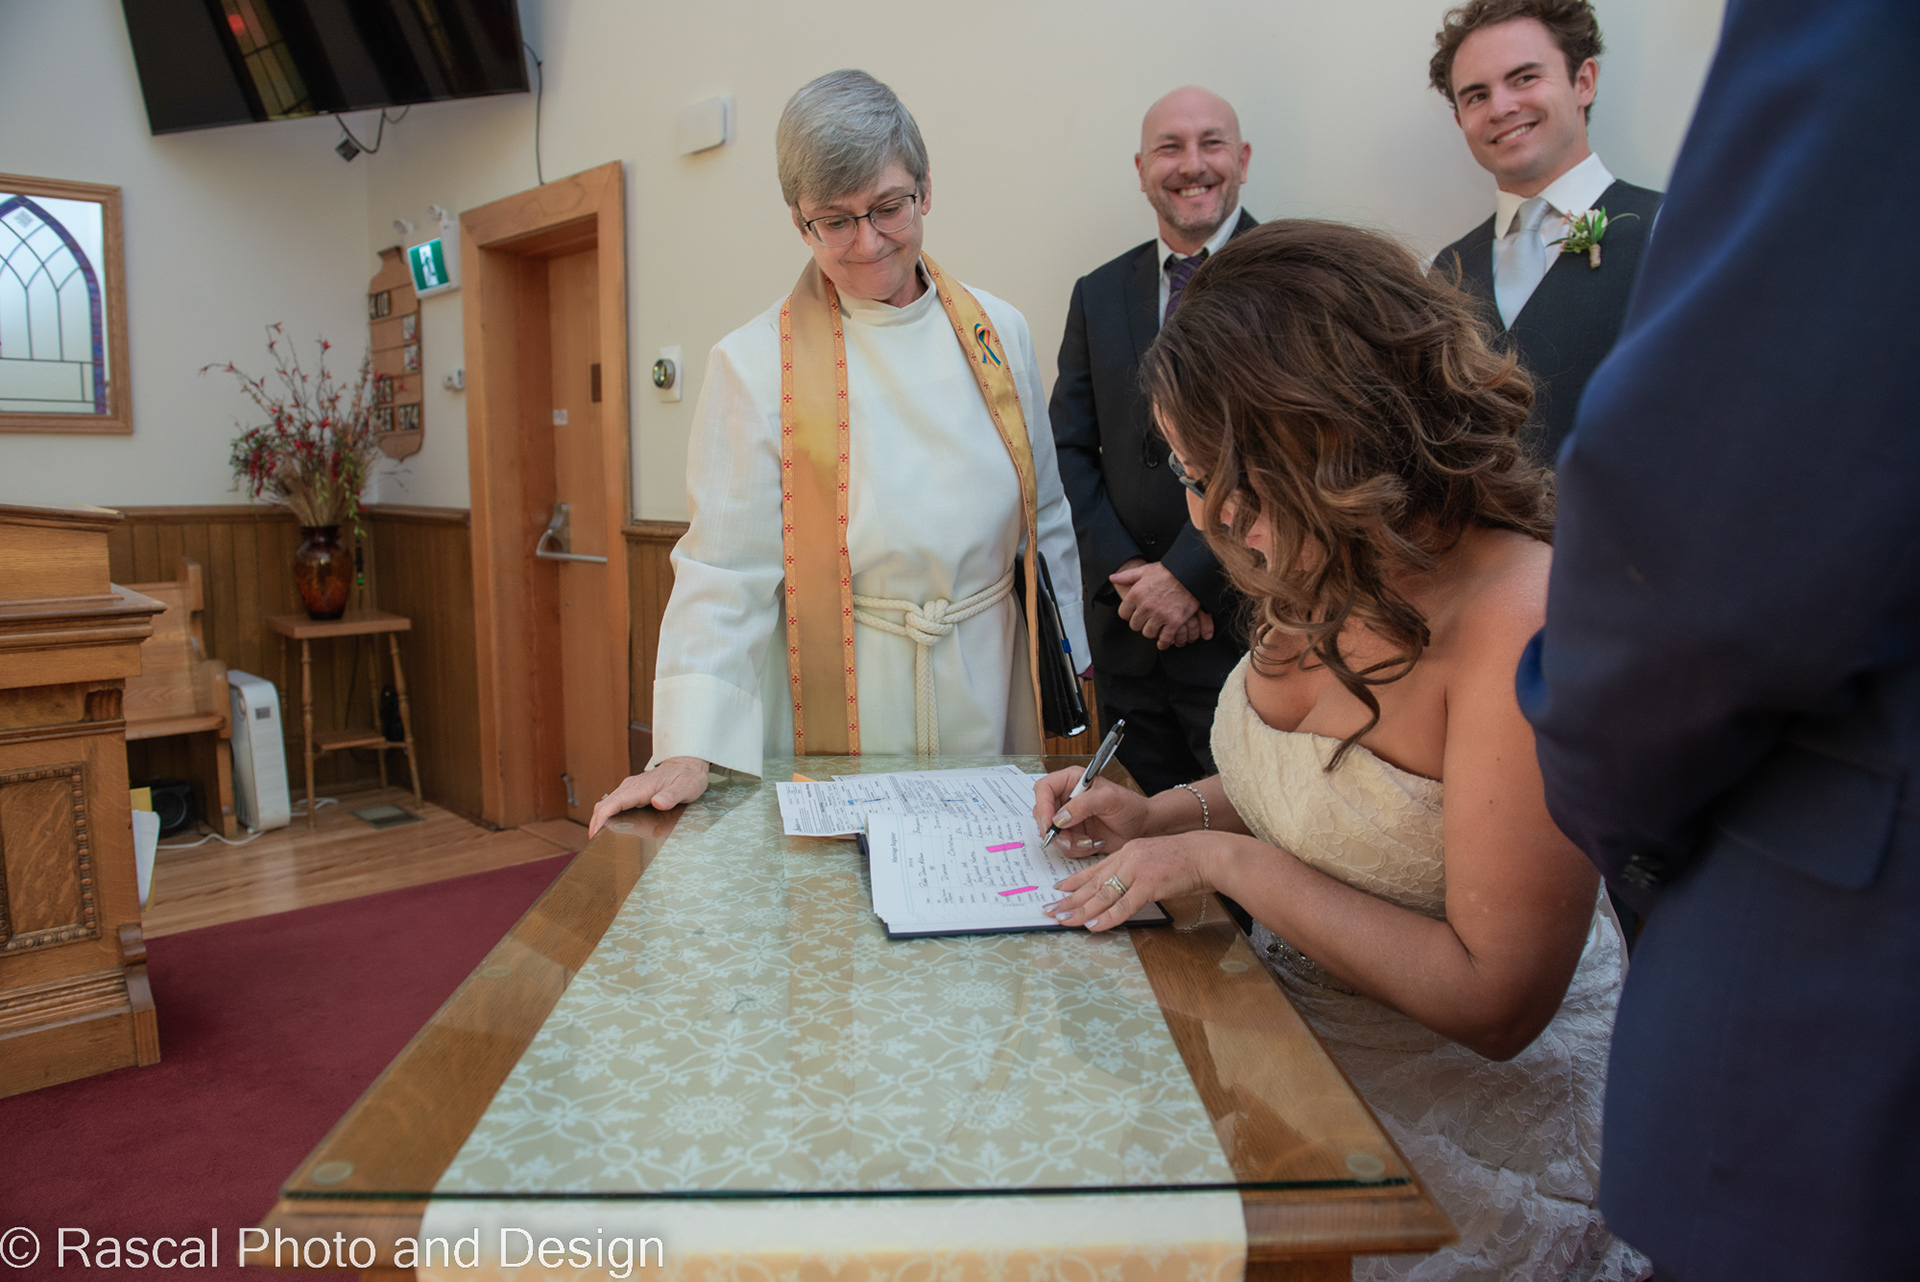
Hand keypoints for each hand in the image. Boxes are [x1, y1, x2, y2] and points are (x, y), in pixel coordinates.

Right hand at [588, 756, 708, 836]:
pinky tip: (610, 826)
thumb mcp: (686, 787)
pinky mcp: (633, 791)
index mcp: (640, 787)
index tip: (595, 833)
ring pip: (607, 803)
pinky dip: (607, 815)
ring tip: (598, 837)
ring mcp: (631, 788)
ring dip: (600, 819)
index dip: (601, 818)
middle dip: (595, 822)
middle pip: (604, 804)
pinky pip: (614, 803)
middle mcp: (631, 787)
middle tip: (593, 841)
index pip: (613, 803)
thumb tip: (657, 802)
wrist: (688, 763)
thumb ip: (671, 796)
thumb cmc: (688, 776)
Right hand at [1031, 770, 1150, 856]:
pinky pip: (1063, 846)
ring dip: (1069, 842)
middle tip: (1070, 839)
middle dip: (1055, 830)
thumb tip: (1060, 818)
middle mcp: (1066, 798)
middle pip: (1042, 813)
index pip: (1044, 788)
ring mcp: (1068, 818)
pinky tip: (1093, 843)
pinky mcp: (1073, 834)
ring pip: (1051, 833)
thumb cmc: (1130, 807)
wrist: (1142, 828)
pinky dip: (1076, 849)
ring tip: (1090, 841)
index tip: (1051, 823)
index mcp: (1071, 781)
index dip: (1043, 805)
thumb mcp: (1109, 800)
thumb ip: (1083, 805)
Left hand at [1046, 832, 1218, 931]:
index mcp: (1128, 851)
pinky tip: (1093, 926)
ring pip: (1103, 894)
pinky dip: (1107, 917)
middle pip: (1093, 883)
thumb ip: (1137, 872)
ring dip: (1081, 910)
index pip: (1095, 869)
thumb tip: (1123, 890)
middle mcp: (1128, 858)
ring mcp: (1138, 870)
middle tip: (1050, 910)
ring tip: (1063, 920)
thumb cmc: (1187, 860)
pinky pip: (1124, 905)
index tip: (1058, 891)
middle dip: (1069, 899)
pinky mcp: (1150, 884)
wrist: (1209, 854)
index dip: (1075, 881)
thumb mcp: (1155, 860)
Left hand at [1111, 561, 1212, 648]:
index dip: (1129, 614)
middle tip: (1146, 621)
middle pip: (1135, 625)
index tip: (1134, 614)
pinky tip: (1163, 642)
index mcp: (1136, 594)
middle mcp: (1146, 606)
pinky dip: (1163, 642)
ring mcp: (1160, 615)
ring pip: (1148, 633)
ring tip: (1156, 627)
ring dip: (1151, 631)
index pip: (1124, 614)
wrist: (1190, 573)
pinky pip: (1164, 639)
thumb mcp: (1145, 570)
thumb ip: (1127, 576)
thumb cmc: (1168, 571)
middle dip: (1140, 623)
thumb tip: (1112, 578)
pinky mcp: (1174, 622)